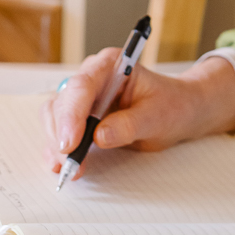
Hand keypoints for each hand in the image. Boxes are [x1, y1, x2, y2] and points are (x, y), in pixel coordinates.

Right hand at [41, 51, 234, 179]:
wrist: (178, 111)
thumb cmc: (171, 105)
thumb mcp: (157, 116)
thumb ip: (130, 124)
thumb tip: (100, 136)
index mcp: (112, 65)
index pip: (83, 85)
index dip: (72, 114)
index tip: (70, 142)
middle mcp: (93, 76)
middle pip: (63, 101)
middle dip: (61, 133)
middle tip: (68, 162)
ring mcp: (84, 96)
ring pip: (55, 115)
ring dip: (56, 143)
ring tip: (68, 168)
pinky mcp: (80, 116)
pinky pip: (60, 130)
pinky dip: (57, 148)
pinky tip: (59, 165)